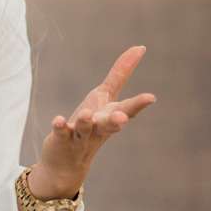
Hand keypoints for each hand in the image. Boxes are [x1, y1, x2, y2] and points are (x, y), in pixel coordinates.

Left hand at [32, 45, 156, 198]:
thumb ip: (120, 73)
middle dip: (117, 121)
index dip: (139, 104)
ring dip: (87, 122)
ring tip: (88, 114)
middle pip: (110, 124)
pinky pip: (61, 132)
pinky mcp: (61, 139)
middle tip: (122, 118)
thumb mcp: (105, 96)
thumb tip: (139, 47)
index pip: (127, 109)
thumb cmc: (91, 123)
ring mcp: (80, 135)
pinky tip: (59, 120)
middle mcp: (99, 127)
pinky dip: (60, 126)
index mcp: (111, 115)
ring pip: (86, 129)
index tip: (151, 97)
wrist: (67, 162)